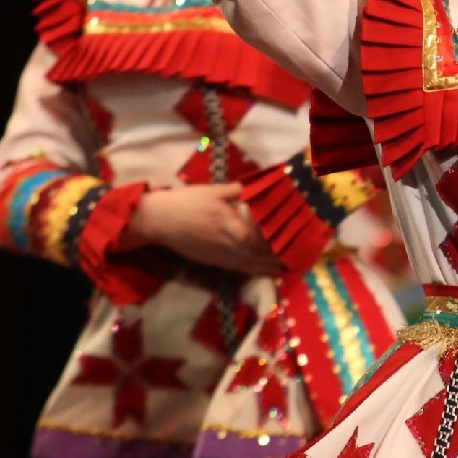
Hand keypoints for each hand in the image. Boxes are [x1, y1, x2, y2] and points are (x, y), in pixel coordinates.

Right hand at [123, 183, 282, 276]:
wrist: (159, 221)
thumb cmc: (186, 202)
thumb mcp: (213, 191)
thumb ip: (238, 190)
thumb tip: (259, 186)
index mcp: (227, 224)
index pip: (255, 237)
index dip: (273, 241)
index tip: (291, 237)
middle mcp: (226, 244)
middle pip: (257, 254)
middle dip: (277, 256)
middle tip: (298, 255)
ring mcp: (220, 256)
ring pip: (249, 265)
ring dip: (269, 267)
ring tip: (288, 267)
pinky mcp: (214, 262)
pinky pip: (239, 269)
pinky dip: (255, 271)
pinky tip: (266, 271)